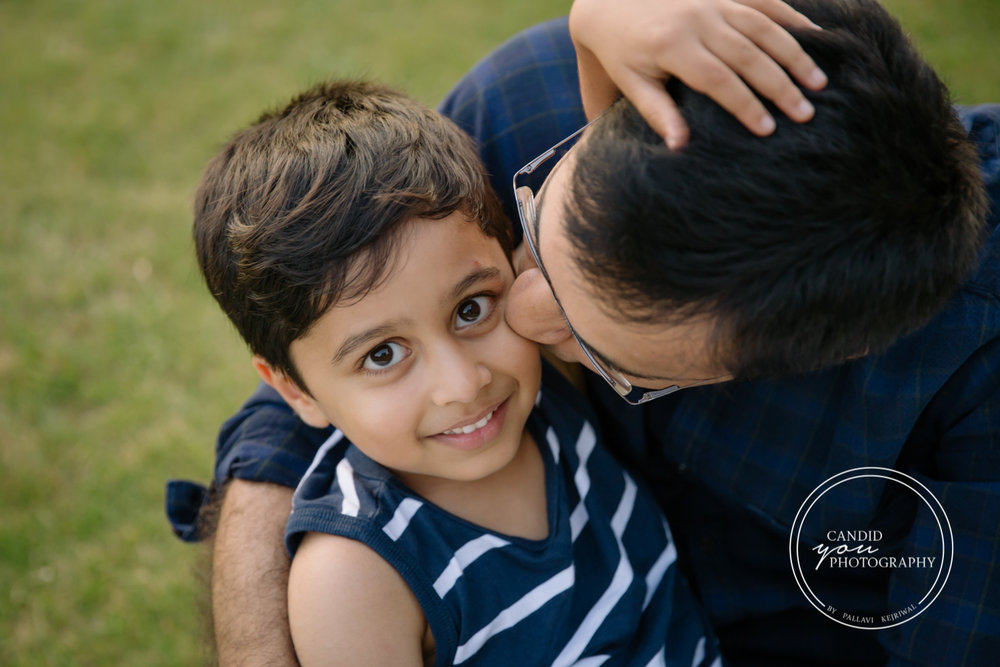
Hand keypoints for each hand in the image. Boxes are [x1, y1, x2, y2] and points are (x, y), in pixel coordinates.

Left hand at [569, 0, 827, 147]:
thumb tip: (680, 147)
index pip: (718, 80)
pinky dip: (791, 17)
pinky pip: (764, 2)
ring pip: (763, 27)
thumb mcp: (633, 84)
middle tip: (806, 113)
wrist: (612, 1)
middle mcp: (697, 20)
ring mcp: (713, 2)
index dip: (745, 105)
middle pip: (748, 56)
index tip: (768, 129)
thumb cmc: (623, 53)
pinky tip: (815, 35)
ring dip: (794, 54)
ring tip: (819, 83)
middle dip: (780, 86)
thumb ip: (658, 113)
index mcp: (672, 46)